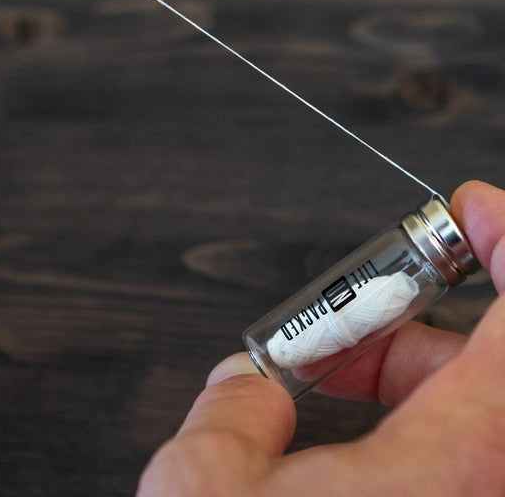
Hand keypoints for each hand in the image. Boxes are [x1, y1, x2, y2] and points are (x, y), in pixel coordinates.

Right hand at [138, 180, 504, 495]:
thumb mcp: (203, 489)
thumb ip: (231, 413)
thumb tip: (249, 388)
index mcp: (453, 471)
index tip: (476, 209)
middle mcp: (486, 494)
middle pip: (500, 364)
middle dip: (426, 317)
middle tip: (372, 302)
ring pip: (481, 413)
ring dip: (414, 373)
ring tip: (339, 366)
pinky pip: (466, 456)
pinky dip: (420, 422)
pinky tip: (364, 427)